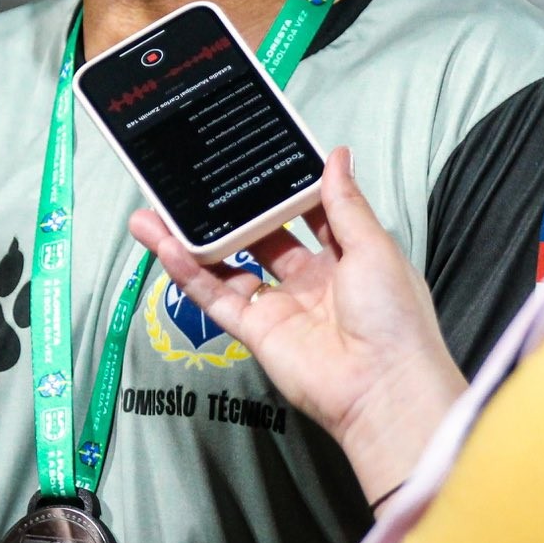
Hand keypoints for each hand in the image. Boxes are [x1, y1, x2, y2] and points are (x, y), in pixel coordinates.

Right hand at [128, 147, 465, 501]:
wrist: (384, 388)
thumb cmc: (393, 316)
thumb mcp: (373, 247)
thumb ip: (345, 202)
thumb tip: (337, 154)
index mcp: (345, 257)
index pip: (305, 213)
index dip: (278, 188)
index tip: (250, 158)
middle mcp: (310, 280)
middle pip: (256, 238)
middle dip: (224, 212)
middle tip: (190, 182)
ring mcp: (280, 307)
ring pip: (226, 266)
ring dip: (191, 242)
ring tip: (150, 215)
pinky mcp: (257, 334)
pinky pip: (217, 298)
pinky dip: (191, 275)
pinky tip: (167, 248)